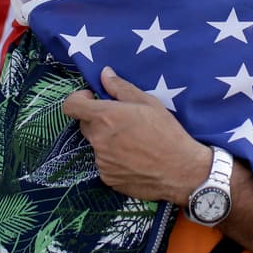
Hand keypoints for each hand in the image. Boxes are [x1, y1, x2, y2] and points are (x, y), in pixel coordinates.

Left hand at [63, 67, 209, 204]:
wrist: (181, 171)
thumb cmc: (167, 132)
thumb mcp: (148, 103)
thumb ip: (121, 87)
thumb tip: (104, 74)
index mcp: (104, 117)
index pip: (71, 106)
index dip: (78, 100)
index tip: (92, 99)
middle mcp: (98, 140)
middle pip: (86, 125)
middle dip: (98, 121)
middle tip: (123, 122)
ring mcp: (101, 162)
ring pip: (97, 146)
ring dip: (108, 142)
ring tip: (135, 144)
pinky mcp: (108, 179)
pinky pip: (105, 164)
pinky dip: (115, 160)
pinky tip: (136, 160)